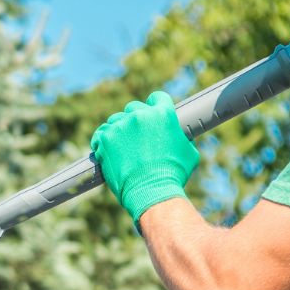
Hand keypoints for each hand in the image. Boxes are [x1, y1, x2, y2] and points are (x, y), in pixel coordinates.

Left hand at [88, 90, 197, 225]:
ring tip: (122, 146)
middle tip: (136, 136)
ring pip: (116, 120)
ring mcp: (121, 126)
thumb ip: (181, 138)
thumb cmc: (173, 175)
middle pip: (134, 108)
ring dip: (119, 130)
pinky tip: (107, 148)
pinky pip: (101, 133)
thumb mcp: (189, 153)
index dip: (155, 106)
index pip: (157, 98)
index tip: (151, 114)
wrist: (152, 191)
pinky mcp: (105, 139)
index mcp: (163, 114)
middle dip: (136, 120)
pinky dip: (103, 140)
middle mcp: (141, 115)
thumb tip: (179, 137)